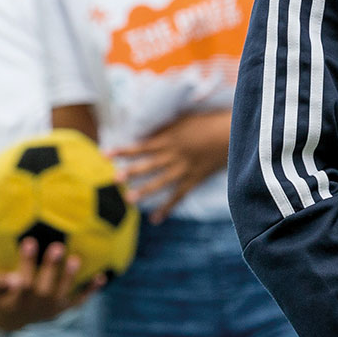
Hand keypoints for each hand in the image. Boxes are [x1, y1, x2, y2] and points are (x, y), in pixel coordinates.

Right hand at [0, 237, 102, 332]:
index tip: (30, 241)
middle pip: (44, 289)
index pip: (21, 282)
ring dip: (70, 277)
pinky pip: (78, 301)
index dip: (26, 263)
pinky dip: (90, 290)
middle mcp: (35, 307)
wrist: (11, 320)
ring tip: (76, 259)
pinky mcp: (63, 310)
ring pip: (62, 295)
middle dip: (51, 268)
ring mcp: (51, 309)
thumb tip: (13, 278)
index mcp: (16, 300)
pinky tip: (101, 277)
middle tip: (57, 247)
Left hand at [112, 111, 230, 221]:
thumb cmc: (209, 121)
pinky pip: (179, 196)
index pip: (141, 146)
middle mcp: (174, 154)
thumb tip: (149, 129)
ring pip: (161, 181)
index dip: (123, 150)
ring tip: (129, 199)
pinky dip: (168, 207)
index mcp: (170, 138)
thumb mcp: (184, 118)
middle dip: (131, 171)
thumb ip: (167, 126)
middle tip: (115, 179)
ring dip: (145, 190)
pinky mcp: (194, 179)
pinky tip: (156, 219)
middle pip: (149, 164)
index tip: (105, 154)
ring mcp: (184, 168)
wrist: (232, 133)